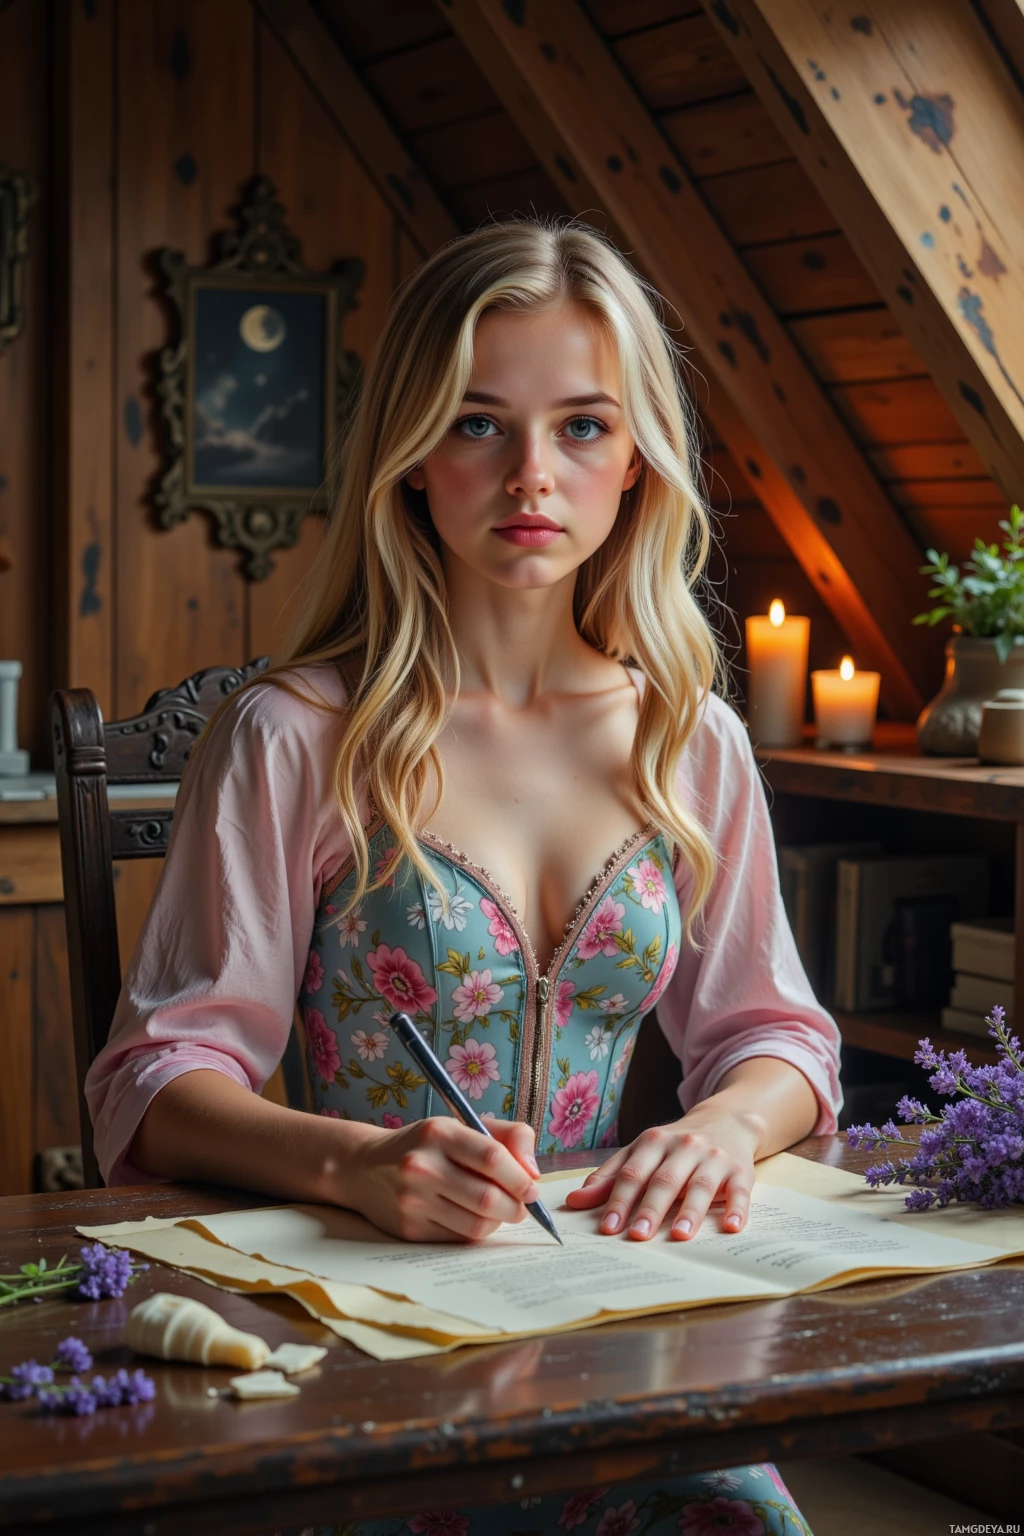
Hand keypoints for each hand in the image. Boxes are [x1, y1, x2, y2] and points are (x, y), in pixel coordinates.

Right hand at [349, 1116, 540, 1241]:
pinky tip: (472, 1218)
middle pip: (488, 1198)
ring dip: (498, 1222)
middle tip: (521, 1206)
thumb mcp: (461, 1126)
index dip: (520, 1178)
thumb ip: (507, 1138)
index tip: (532, 1188)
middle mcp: (422, 1166)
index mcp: (439, 1133)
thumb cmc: (426, 1145)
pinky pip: (458, 1238)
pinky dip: (475, 1232)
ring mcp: (412, 1200)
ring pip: (476, 1224)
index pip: (493, 1158)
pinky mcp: (408, 1229)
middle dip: (515, 1207)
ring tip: (498, 1211)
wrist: (364, 1167)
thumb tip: (533, 1173)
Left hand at [565, 1109, 761, 1240]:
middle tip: (638, 1236)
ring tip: (679, 1235)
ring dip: (690, 1211)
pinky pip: (740, 1191)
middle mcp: (684, 1147)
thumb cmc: (675, 1145)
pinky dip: (737, 1209)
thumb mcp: (641, 1152)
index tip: (608, 1227)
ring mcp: (714, 1158)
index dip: (619, 1200)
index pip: (633, 1173)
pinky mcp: (741, 1170)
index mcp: (654, 1142)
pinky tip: (732, 1227)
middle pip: (664, 1180)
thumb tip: (574, 1202)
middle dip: (650, 1209)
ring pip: (701, 1186)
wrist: (727, 1120)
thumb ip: (610, 1177)